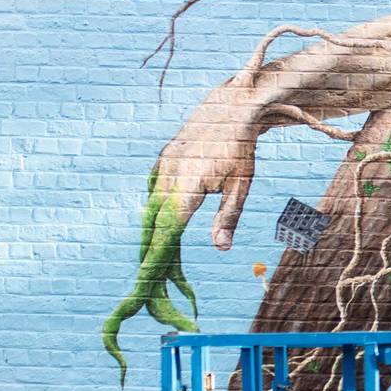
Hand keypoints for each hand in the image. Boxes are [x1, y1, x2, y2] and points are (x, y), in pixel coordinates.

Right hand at [102, 84, 262, 375]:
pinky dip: (153, 213)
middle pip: (153, 223)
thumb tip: (219, 248)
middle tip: (148, 283)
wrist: (231, 107)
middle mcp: (168, 175)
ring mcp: (162, 166)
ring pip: (150, 208)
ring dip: (150, 235)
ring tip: (151, 263)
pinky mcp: (162, 160)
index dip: (157, 256)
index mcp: (188, 185)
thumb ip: (229, 217)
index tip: (149, 280)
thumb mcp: (242, 185)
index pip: (168, 229)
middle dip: (150, 253)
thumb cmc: (242, 151)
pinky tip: (156, 229)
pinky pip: (152, 193)